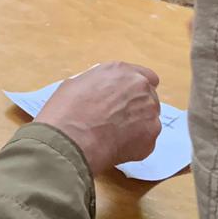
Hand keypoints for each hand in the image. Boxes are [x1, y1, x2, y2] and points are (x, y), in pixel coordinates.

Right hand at [34, 62, 160, 175]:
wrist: (71, 140)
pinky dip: (135, 145)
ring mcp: (149, 111)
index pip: (145, 76)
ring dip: (137, 126)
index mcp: (121, 71)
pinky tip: (115, 147)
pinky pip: (146, 140)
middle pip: (149, 97)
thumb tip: (99, 94)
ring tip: (113, 136)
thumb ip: (97, 85)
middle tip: (117, 120)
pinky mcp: (151, 135)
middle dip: (137, 108)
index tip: (127, 99)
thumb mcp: (75, 85)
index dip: (135, 90)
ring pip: (149, 119)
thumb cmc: (66, 112)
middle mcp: (140, 86)